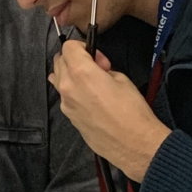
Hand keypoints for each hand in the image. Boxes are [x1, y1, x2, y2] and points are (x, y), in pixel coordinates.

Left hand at [48, 40, 170, 182]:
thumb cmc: (132, 110)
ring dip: (70, 74)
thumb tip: (96, 68)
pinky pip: (65, 96)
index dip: (83, 47)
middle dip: (75, 59)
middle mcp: (67, 87)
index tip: (96, 56)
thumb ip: (102, 68)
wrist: (133, 144)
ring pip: (58, 79)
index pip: (68, 47)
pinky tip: (91, 99)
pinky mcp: (69, 118)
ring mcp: (65, 104)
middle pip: (59, 61)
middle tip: (97, 69)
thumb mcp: (121, 78)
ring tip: (91, 83)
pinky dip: (73, 91)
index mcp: (80, 73)